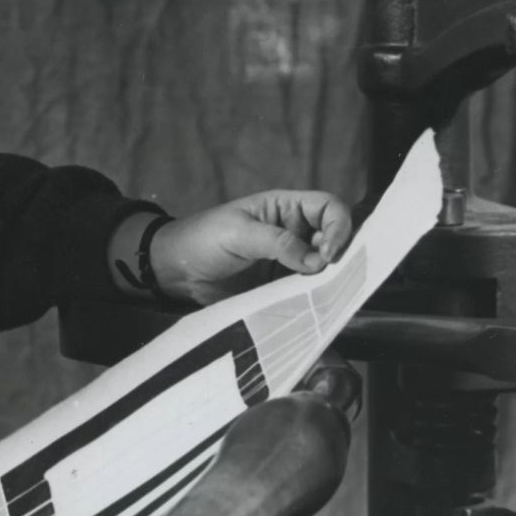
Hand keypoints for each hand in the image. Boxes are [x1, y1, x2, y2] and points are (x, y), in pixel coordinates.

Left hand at [150, 190, 353, 304]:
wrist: (176, 271)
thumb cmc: (203, 240)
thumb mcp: (239, 233)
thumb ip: (278, 243)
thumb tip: (318, 263)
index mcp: (286, 209)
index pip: (329, 208)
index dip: (338, 226)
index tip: (327, 254)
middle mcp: (295, 233)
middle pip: (334, 239)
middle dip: (340, 256)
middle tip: (329, 277)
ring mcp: (290, 263)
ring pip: (325, 269)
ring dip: (329, 280)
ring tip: (325, 295)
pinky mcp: (281, 288)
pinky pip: (306, 292)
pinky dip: (314, 299)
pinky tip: (313, 307)